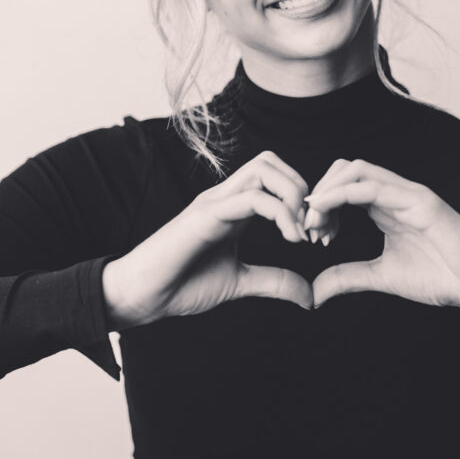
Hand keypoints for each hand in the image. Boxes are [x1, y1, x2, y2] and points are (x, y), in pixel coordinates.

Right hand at [102, 151, 312, 328]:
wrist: (141, 296)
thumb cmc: (181, 286)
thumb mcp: (239, 283)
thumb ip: (274, 282)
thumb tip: (310, 294)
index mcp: (233, 208)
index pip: (275, 178)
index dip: (304, 201)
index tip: (318, 236)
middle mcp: (224, 198)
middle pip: (271, 162)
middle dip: (303, 189)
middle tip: (314, 230)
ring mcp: (214, 203)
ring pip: (263, 169)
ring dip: (293, 196)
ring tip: (301, 232)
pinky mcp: (205, 216)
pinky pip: (251, 198)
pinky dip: (280, 213)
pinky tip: (289, 238)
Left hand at [305, 159, 459, 332]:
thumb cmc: (439, 277)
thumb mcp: (381, 276)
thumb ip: (348, 278)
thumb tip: (313, 293)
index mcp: (383, 207)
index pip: (342, 186)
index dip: (319, 205)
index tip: (309, 234)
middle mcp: (394, 194)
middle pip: (344, 170)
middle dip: (319, 193)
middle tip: (308, 227)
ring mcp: (407, 194)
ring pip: (356, 170)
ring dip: (327, 191)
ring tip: (314, 221)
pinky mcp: (421, 201)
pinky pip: (375, 186)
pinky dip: (343, 193)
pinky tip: (325, 210)